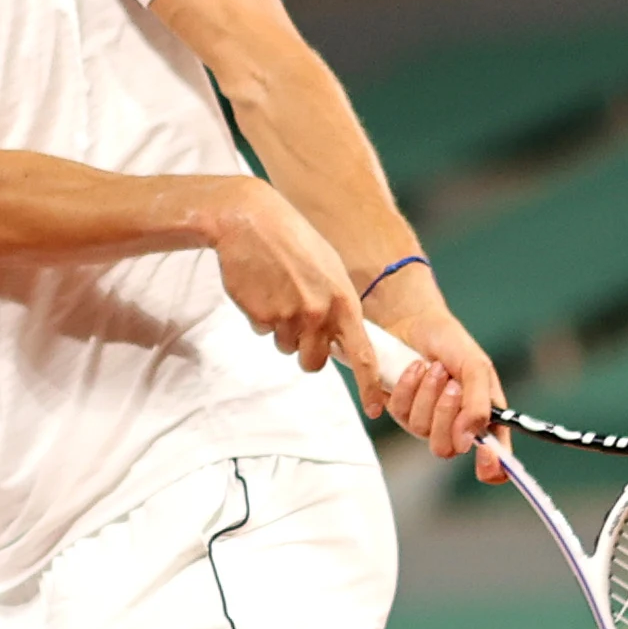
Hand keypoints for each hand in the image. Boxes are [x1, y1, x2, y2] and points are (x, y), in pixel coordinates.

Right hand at [199, 179, 366, 372]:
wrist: (251, 220)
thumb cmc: (294, 242)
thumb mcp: (330, 268)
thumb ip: (339, 305)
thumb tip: (342, 338)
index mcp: (343, 301)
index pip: (362, 354)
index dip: (369, 385)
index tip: (375, 408)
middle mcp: (318, 313)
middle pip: (314, 362)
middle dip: (306, 353)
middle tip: (299, 327)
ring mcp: (288, 317)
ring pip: (286, 347)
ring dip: (281, 330)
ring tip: (278, 294)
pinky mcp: (260, 316)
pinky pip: (263, 331)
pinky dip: (262, 316)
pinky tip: (262, 289)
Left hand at [359, 280, 507, 477]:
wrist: (417, 323)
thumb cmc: (453, 345)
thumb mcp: (476, 367)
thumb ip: (479, 404)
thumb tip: (468, 439)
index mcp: (484, 421)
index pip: (493, 463)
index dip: (491, 468)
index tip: (485, 454)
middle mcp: (455, 429)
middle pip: (448, 449)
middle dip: (447, 413)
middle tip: (452, 383)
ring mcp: (426, 423)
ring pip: (421, 429)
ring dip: (428, 393)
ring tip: (434, 367)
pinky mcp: (401, 413)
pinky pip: (400, 412)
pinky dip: (409, 386)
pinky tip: (415, 367)